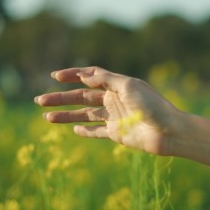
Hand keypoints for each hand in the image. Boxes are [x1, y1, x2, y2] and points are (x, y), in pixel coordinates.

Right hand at [35, 67, 183, 155]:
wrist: (169, 132)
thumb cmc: (152, 106)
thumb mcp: (128, 86)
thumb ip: (105, 80)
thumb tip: (83, 75)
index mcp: (117, 85)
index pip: (90, 77)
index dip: (72, 75)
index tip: (55, 76)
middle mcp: (114, 99)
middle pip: (81, 97)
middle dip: (60, 98)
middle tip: (39, 100)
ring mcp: (115, 117)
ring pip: (84, 114)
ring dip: (65, 115)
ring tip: (46, 118)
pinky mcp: (117, 134)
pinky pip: (97, 132)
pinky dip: (85, 131)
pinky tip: (73, 129)